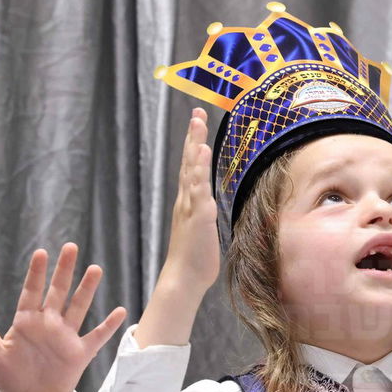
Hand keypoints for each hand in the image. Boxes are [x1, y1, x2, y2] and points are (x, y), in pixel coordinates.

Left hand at [0, 243, 127, 391]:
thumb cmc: (8, 377)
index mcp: (26, 322)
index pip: (32, 291)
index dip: (37, 273)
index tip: (41, 253)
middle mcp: (48, 324)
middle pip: (58, 292)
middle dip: (64, 270)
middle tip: (71, 247)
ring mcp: (66, 337)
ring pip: (78, 307)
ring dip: (86, 289)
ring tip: (95, 269)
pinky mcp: (80, 353)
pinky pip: (96, 336)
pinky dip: (108, 325)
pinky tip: (119, 311)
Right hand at [164, 108, 220, 293]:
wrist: (184, 278)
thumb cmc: (194, 257)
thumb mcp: (201, 228)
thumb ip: (203, 212)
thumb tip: (208, 204)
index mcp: (188, 201)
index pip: (191, 167)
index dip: (194, 143)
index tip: (197, 121)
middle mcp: (186, 200)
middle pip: (189, 161)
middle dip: (193, 136)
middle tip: (196, 112)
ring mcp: (190, 207)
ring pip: (192, 170)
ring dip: (194, 146)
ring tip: (197, 124)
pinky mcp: (198, 216)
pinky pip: (199, 189)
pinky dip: (199, 170)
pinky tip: (202, 154)